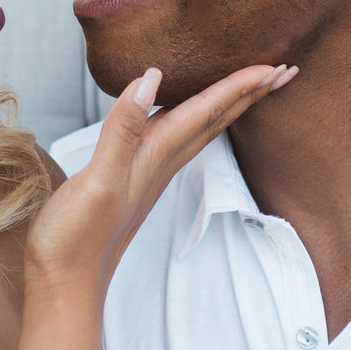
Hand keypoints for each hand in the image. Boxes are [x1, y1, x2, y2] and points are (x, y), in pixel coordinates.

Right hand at [26, 62, 295, 297]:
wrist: (65, 284)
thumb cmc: (77, 238)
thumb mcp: (98, 180)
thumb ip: (123, 128)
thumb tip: (150, 77)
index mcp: (155, 156)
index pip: (207, 111)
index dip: (240, 85)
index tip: (276, 65)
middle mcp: (159, 163)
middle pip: (215, 120)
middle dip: (249, 94)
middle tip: (285, 70)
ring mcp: (148, 173)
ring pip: (199, 130)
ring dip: (228, 106)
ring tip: (250, 86)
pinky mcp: (132, 180)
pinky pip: (175, 140)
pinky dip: (191, 119)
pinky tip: (184, 116)